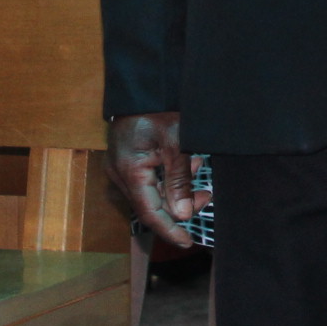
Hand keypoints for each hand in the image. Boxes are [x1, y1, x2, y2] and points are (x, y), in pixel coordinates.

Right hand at [109, 112, 194, 246]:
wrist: (143, 83)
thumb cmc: (159, 107)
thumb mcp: (177, 143)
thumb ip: (179, 181)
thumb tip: (183, 214)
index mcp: (129, 171)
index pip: (150, 213)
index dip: (169, 230)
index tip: (188, 242)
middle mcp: (119, 173)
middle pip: (150, 205)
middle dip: (179, 208)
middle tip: (206, 198)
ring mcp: (120, 167)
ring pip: (150, 193)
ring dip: (176, 191)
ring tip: (201, 176)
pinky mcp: (126, 160)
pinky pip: (147, 179)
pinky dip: (168, 178)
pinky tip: (189, 166)